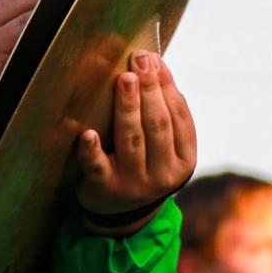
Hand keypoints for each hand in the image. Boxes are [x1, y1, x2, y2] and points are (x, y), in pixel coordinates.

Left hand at [74, 51, 196, 232]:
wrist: (121, 213)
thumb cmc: (145, 164)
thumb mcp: (165, 148)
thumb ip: (165, 114)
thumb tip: (155, 64)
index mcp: (185, 160)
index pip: (179, 117)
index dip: (167, 86)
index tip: (154, 60)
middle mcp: (164, 174)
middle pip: (157, 125)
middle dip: (149, 90)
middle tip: (140, 60)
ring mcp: (135, 183)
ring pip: (132, 139)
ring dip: (128, 107)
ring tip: (124, 79)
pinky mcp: (106, 188)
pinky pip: (98, 166)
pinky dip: (92, 150)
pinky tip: (86, 133)